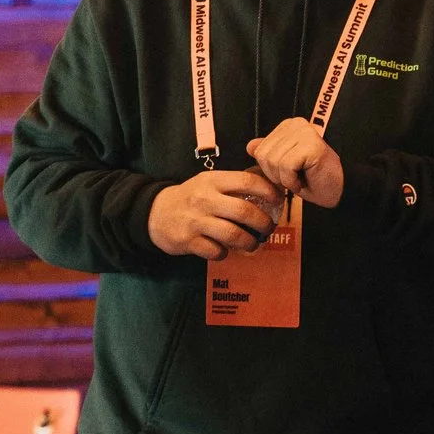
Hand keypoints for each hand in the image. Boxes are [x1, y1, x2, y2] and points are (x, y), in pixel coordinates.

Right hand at [148, 169, 279, 260]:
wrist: (155, 213)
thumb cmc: (191, 197)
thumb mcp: (209, 182)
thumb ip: (234, 184)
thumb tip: (269, 187)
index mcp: (212, 181)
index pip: (247, 181)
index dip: (268, 191)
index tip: (277, 200)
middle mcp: (204, 199)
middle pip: (244, 211)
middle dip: (263, 223)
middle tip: (268, 228)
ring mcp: (196, 221)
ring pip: (233, 235)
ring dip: (249, 242)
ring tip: (253, 243)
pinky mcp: (188, 241)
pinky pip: (216, 251)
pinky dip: (226, 253)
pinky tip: (225, 250)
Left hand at [246, 117, 344, 208]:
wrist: (337, 191)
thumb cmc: (311, 179)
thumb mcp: (284, 166)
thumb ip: (269, 153)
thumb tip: (250, 146)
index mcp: (288, 126)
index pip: (259, 149)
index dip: (269, 169)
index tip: (287, 173)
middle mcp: (296, 124)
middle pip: (263, 155)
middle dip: (275, 175)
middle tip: (293, 178)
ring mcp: (305, 132)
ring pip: (273, 161)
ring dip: (284, 179)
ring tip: (299, 179)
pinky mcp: (311, 145)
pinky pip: (285, 167)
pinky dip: (291, 181)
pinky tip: (303, 181)